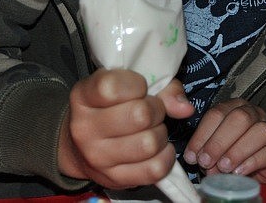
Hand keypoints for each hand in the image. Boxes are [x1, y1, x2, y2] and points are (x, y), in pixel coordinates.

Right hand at [58, 69, 193, 188]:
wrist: (80, 147)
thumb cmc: (111, 107)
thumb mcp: (128, 85)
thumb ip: (162, 87)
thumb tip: (185, 108)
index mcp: (83, 97)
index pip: (112, 88)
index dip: (137, 85)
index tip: (139, 88)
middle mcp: (84, 128)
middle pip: (140, 115)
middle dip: (156, 109)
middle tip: (151, 111)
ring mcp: (97, 157)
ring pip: (149, 143)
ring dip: (160, 134)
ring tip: (152, 129)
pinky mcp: (114, 179)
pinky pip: (155, 169)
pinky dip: (166, 157)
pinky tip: (158, 148)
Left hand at [183, 99, 265, 183]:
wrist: (256, 164)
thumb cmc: (230, 151)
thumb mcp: (214, 147)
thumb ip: (205, 148)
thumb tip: (196, 158)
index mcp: (233, 107)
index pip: (217, 113)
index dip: (202, 135)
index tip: (191, 156)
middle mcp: (253, 113)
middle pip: (239, 118)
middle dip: (219, 142)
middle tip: (206, 162)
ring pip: (259, 132)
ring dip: (237, 151)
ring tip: (223, 167)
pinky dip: (251, 163)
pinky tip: (238, 172)